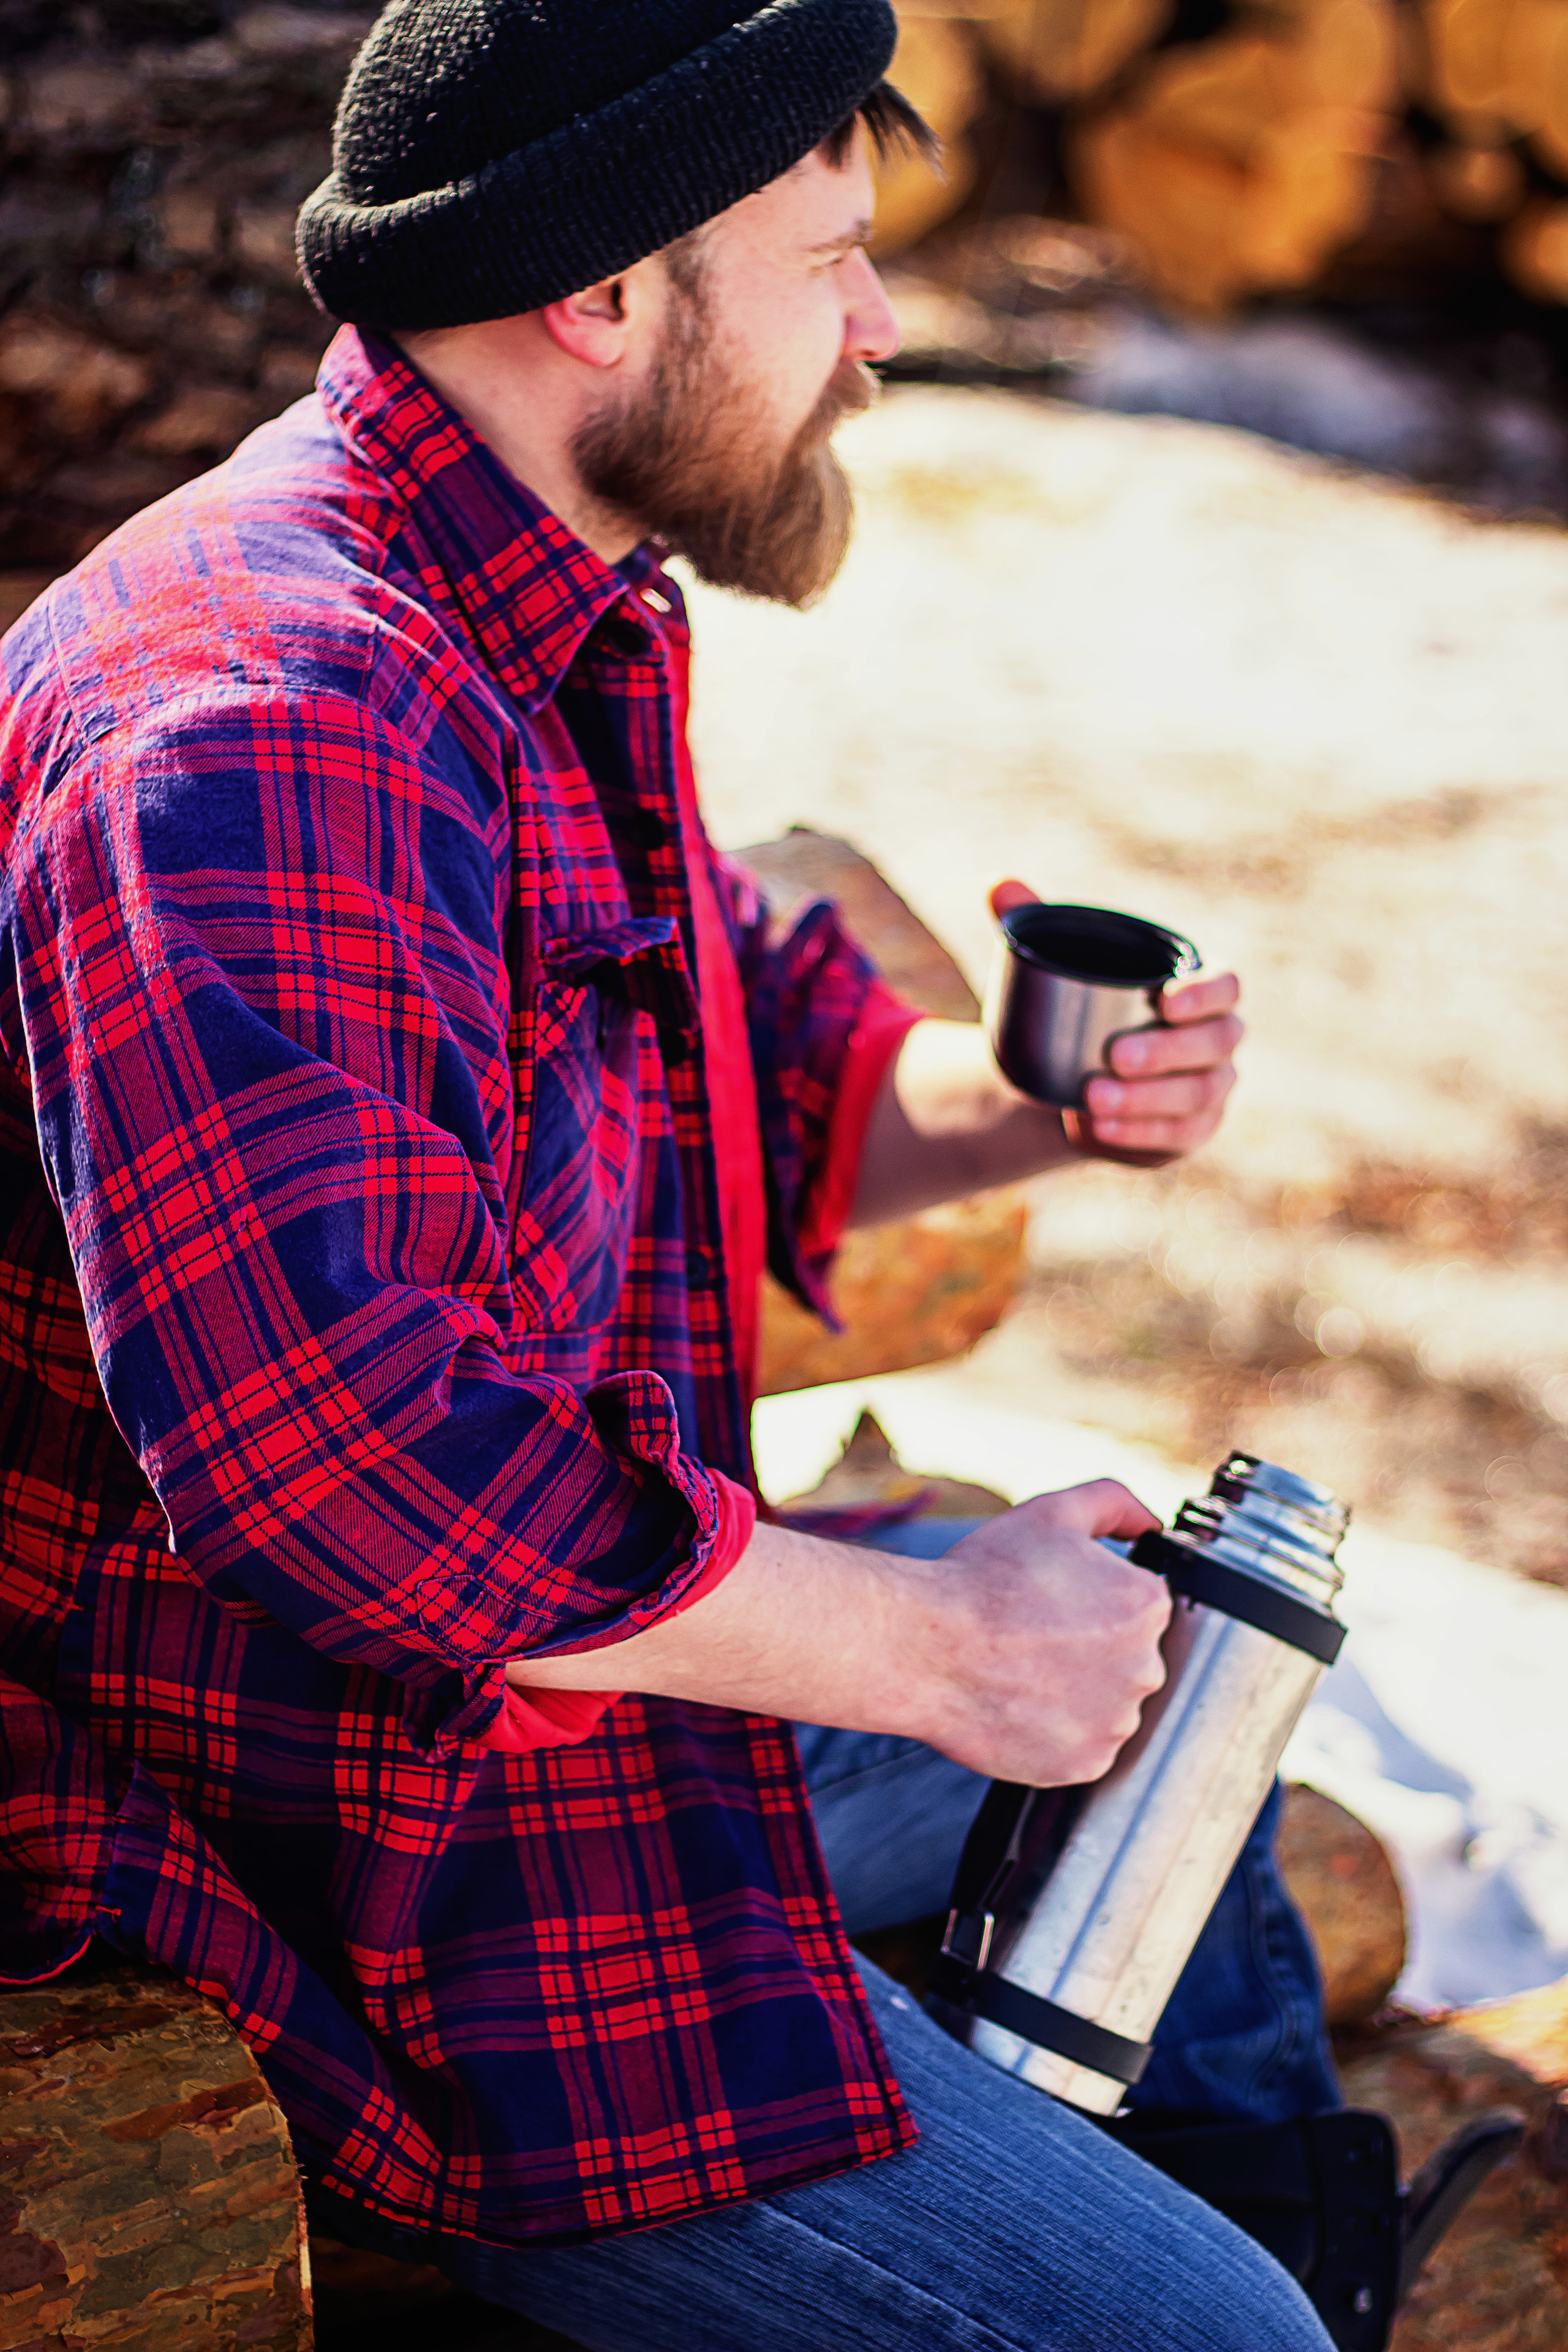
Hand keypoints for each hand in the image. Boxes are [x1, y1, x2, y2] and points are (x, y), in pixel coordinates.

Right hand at [895, 1480, 1171, 1785]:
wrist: (927, 1646)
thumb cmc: (984, 1579)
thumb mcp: (1053, 1513)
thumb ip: (1115, 1502)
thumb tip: (1153, 1522)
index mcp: (1147, 1605)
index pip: (1135, 1605)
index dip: (1088, 1599)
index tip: (1049, 1601)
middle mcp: (1146, 1668)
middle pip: (1124, 1657)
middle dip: (1085, 1648)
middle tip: (1030, 1635)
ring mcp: (1117, 1722)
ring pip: (1104, 1703)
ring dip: (1073, 1691)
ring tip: (1020, 1671)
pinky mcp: (1088, 1763)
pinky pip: (1082, 1745)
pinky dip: (1056, 1731)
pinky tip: (1020, 1703)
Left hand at [990, 879, 1242, 1167]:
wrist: (1071, 1076)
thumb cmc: (1078, 1007)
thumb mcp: (1053, 964)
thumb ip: (1031, 920)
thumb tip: (999, 884)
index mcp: (1199, 991)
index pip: (1227, 986)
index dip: (1206, 993)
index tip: (1165, 999)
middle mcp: (1218, 1041)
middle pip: (1216, 1043)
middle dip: (1168, 1050)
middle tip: (1113, 1055)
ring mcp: (1210, 1090)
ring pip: (1197, 1096)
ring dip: (1147, 1099)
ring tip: (1092, 1097)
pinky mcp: (1188, 1134)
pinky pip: (1175, 1139)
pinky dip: (1136, 1135)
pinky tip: (1098, 1128)